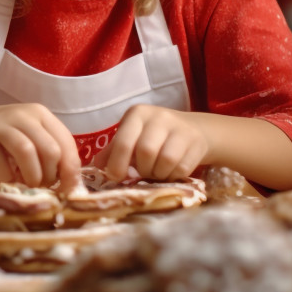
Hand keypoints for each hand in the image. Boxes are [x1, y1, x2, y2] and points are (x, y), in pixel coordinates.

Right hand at [0, 103, 80, 191]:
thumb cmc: (10, 136)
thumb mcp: (33, 136)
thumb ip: (52, 153)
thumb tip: (71, 185)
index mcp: (42, 115)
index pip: (66, 144)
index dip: (71, 171)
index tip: (68, 189)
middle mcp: (24, 115)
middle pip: (50, 149)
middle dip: (50, 175)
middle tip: (43, 185)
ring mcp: (2, 125)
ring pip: (27, 152)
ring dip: (32, 177)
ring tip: (28, 184)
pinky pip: (1, 165)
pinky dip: (8, 178)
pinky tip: (8, 178)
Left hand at [92, 105, 207, 181]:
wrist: (193, 130)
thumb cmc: (154, 136)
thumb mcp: (132, 136)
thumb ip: (114, 150)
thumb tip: (96, 167)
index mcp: (138, 113)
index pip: (124, 141)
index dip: (117, 164)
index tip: (116, 177)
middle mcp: (159, 117)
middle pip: (145, 152)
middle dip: (142, 169)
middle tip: (142, 172)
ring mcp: (180, 128)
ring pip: (165, 160)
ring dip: (158, 173)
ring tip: (157, 171)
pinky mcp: (196, 142)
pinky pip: (181, 168)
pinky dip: (173, 176)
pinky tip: (171, 171)